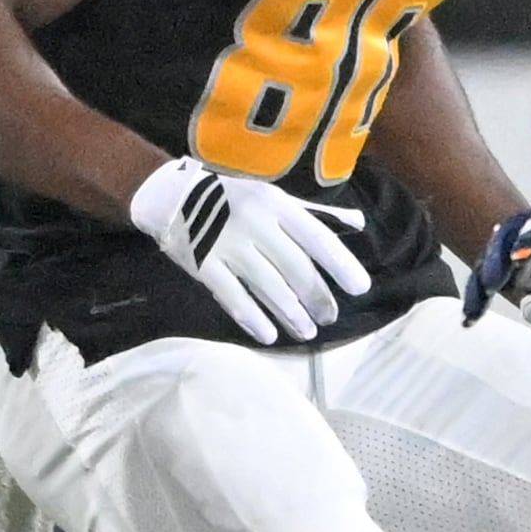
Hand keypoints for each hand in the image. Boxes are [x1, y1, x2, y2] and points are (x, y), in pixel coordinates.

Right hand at [128, 156, 369, 344]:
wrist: (170, 195)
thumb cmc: (234, 198)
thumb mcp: (276, 197)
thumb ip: (316, 214)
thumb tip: (358, 224)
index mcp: (277, 204)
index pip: (317, 237)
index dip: (341, 264)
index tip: (360, 288)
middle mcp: (255, 223)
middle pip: (294, 267)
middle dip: (316, 297)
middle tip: (329, 318)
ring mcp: (227, 244)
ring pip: (267, 285)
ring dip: (290, 314)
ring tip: (307, 332)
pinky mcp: (202, 264)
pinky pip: (232, 296)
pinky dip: (252, 318)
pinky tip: (268, 336)